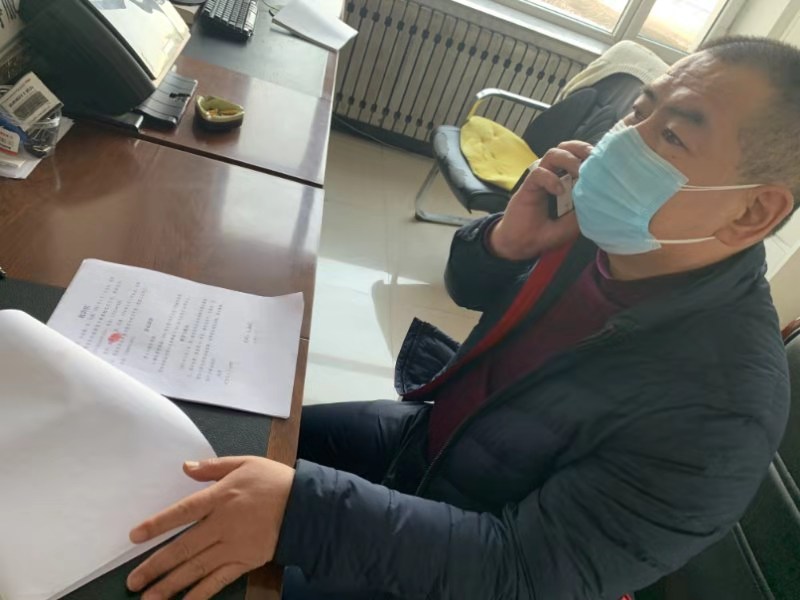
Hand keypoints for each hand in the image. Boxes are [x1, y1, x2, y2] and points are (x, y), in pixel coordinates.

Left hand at [126, 456, 294, 599]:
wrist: (308, 505)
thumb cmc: (275, 480)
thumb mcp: (246, 463)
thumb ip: (214, 467)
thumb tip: (186, 467)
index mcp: (221, 497)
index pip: (183, 512)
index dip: (157, 525)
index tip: (135, 536)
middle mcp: (223, 524)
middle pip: (184, 547)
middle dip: (156, 566)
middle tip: (133, 582)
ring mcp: (234, 546)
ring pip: (197, 569)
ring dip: (171, 585)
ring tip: (149, 598)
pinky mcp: (246, 561)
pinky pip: (219, 580)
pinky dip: (201, 594)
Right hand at [489, 141, 592, 260]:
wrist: (522, 244)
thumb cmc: (547, 232)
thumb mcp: (573, 225)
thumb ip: (584, 210)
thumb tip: (600, 197)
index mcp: (567, 180)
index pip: (579, 157)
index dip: (591, 155)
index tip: (605, 160)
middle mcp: (554, 175)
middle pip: (566, 148)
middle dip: (581, 148)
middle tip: (593, 157)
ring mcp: (541, 180)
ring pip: (552, 154)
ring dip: (568, 159)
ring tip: (579, 172)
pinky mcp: (528, 186)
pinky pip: (538, 173)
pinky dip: (550, 179)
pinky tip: (558, 191)